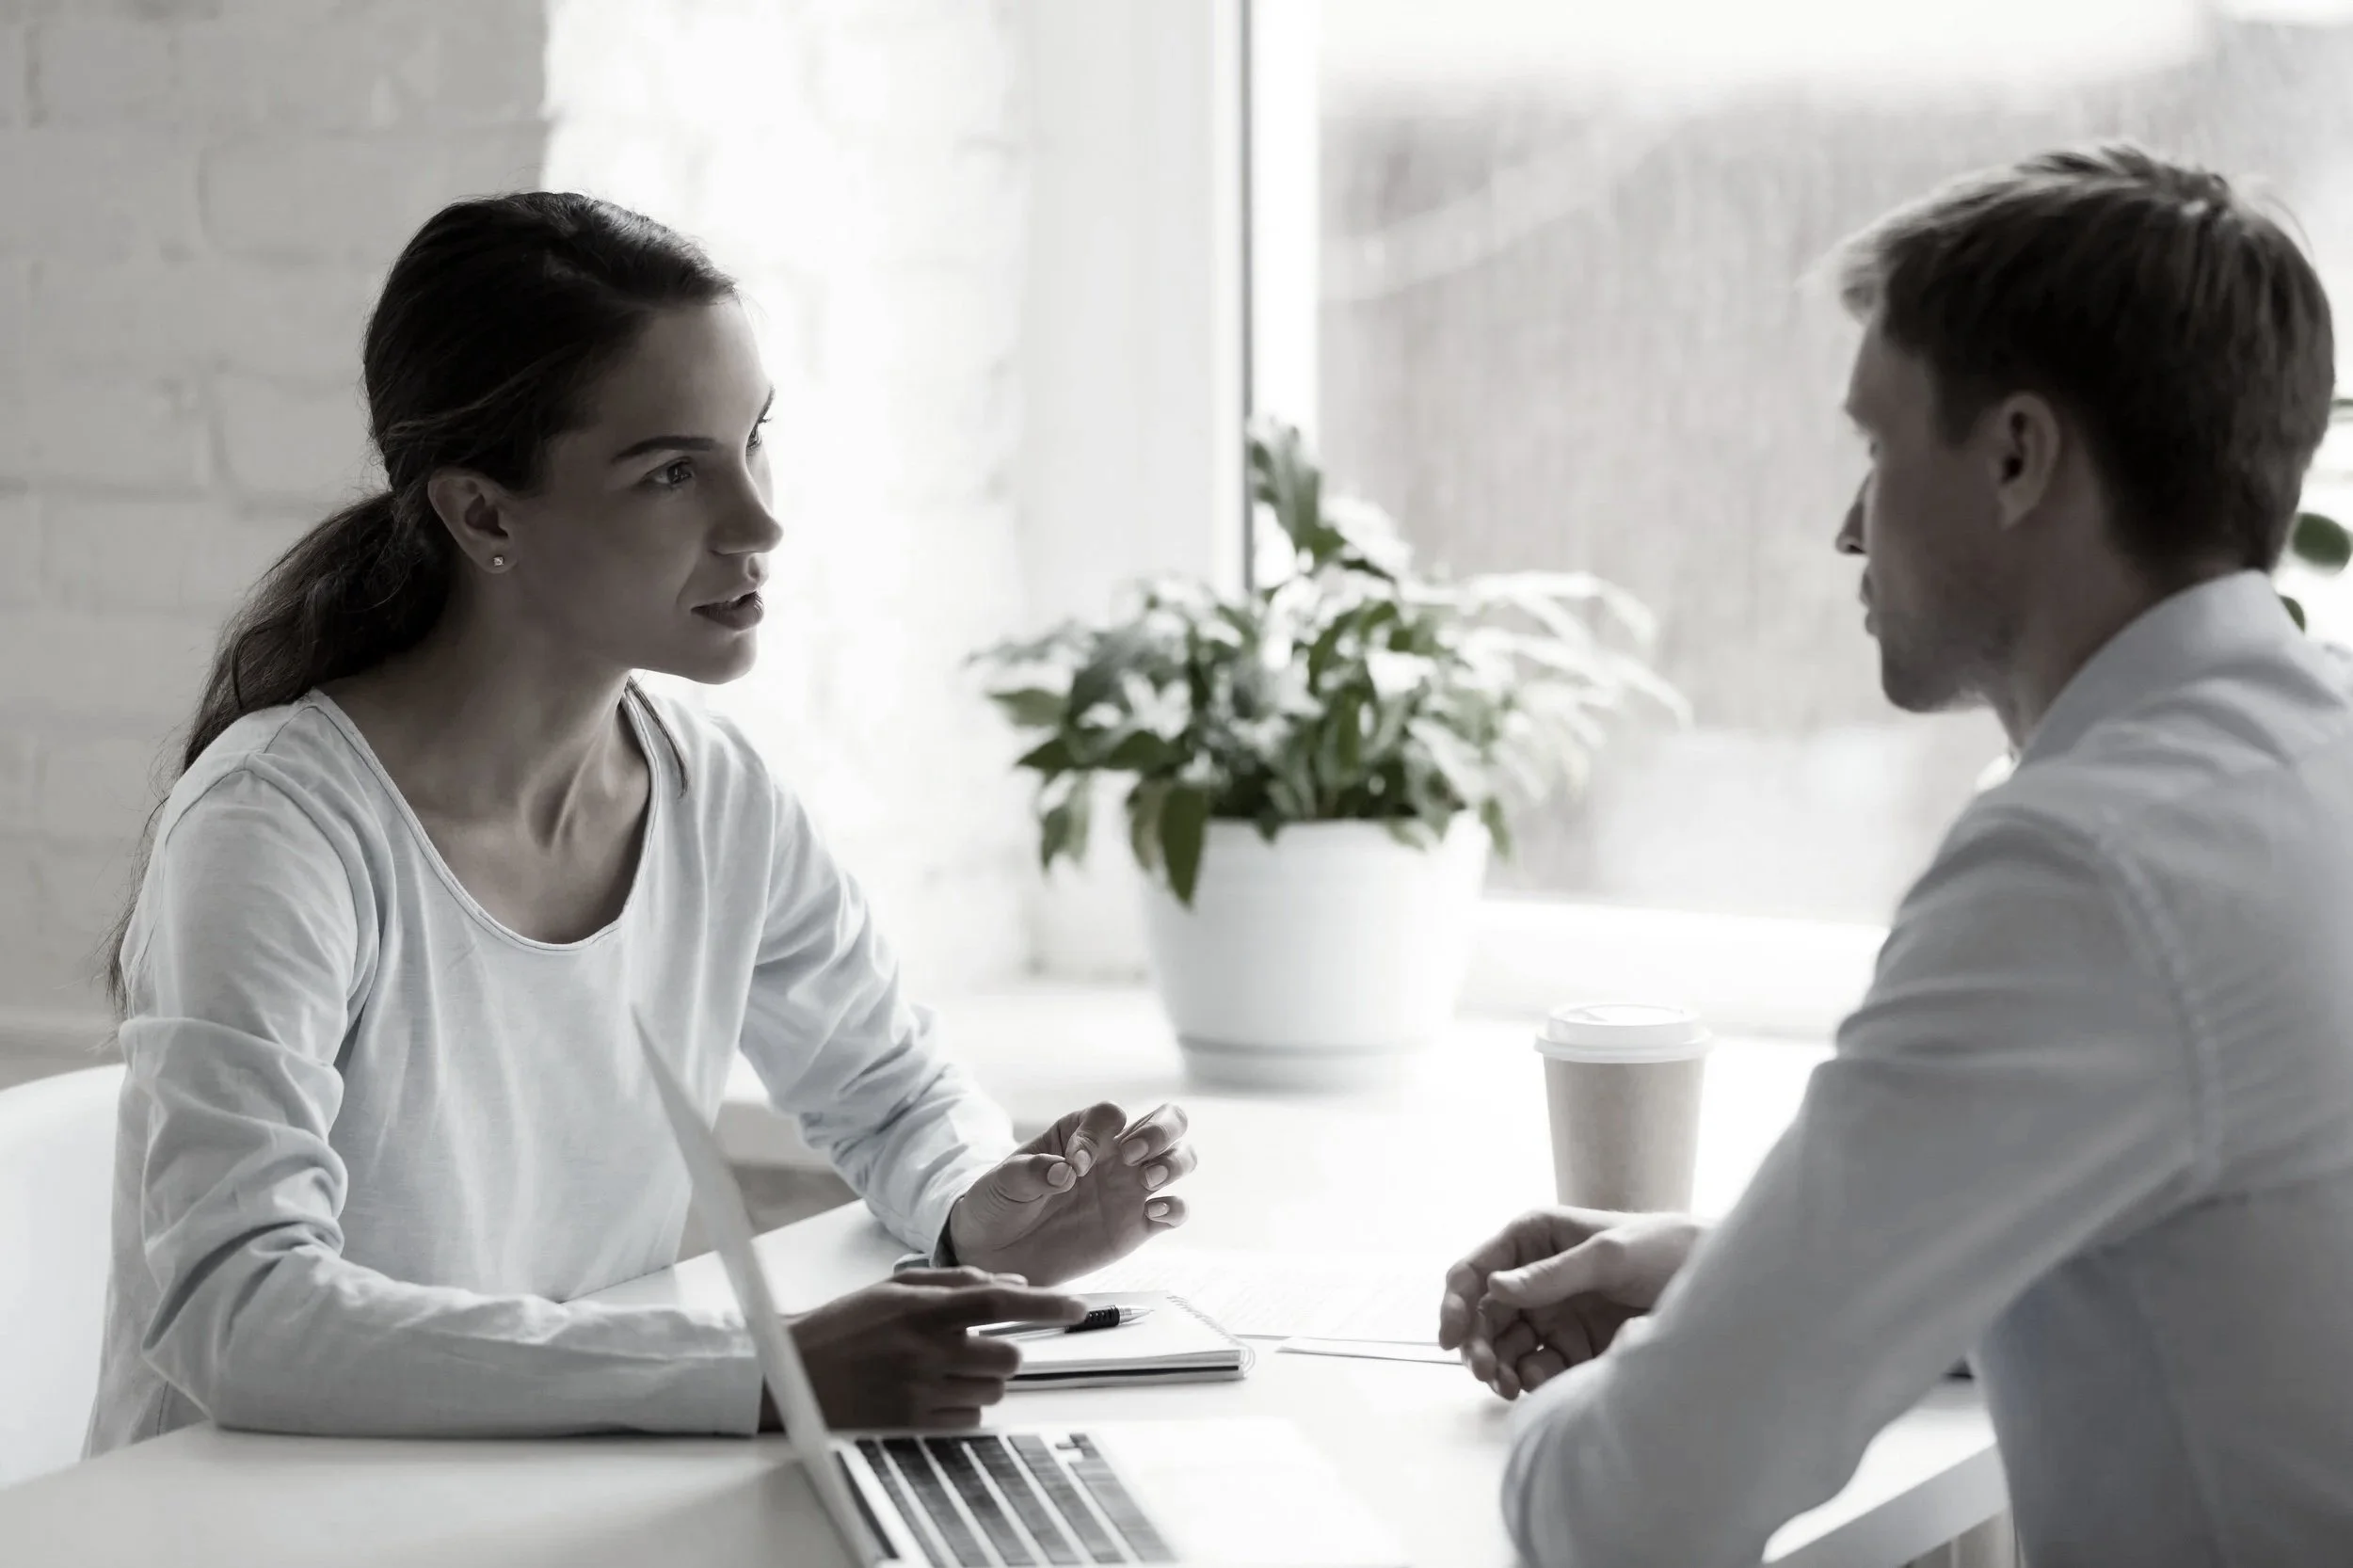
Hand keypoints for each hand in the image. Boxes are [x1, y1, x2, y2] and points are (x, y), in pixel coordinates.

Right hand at [773, 1268, 1086, 1429]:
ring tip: (941, 1371)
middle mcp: (923, 1351)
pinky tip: (930, 1394)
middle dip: (1003, 1353)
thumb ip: (958, 1282)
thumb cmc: (845, 1326)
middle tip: (976, 1348)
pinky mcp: (912, 1427)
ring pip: (990, 1393)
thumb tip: (1017, 1286)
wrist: (790, 1372)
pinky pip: (967, 1421)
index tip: (1076, 1308)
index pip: (998, 1303)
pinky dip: (961, 1408)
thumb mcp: (895, 1288)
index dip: (1045, 1305)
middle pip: (1007, 1359)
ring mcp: (918, 1393)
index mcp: (921, 1310)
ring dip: (980, 1381)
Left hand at [946, 1101, 1194, 1284]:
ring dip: (1174, 1163)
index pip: (1109, 1115)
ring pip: (1181, 1159)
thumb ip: (1032, 1171)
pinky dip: (1176, 1208)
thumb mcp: (1003, 1182)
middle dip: (1160, 1131)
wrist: (996, 1253)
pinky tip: (1154, 1214)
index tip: (1075, 1164)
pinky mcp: (1138, 1226)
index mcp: (1081, 1133)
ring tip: (1146, 1182)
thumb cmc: (999, 1205)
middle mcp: (1115, 1156)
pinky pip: (1176, 1210)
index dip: (1099, 1133)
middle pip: (1167, 1121)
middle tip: (1132, 1156)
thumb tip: (1063, 1171)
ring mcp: (1131, 1190)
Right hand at [1437, 1207, 1704, 1400]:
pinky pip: (1537, 1366)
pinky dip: (1530, 1379)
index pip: (1475, 1270)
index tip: (1450, 1339)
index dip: (1455, 1303)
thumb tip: (1495, 1288)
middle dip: (1478, 1345)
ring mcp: (1552, 1312)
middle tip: (1487, 1373)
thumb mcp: (1607, 1256)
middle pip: (1484, 1316)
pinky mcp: (1573, 1345)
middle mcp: (1534, 1276)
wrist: (1712, 1280)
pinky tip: (1538, 1384)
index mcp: (1532, 1239)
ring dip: (1499, 1367)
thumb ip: (1552, 1274)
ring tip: (1510, 1386)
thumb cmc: (1662, 1248)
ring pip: (1505, 1346)